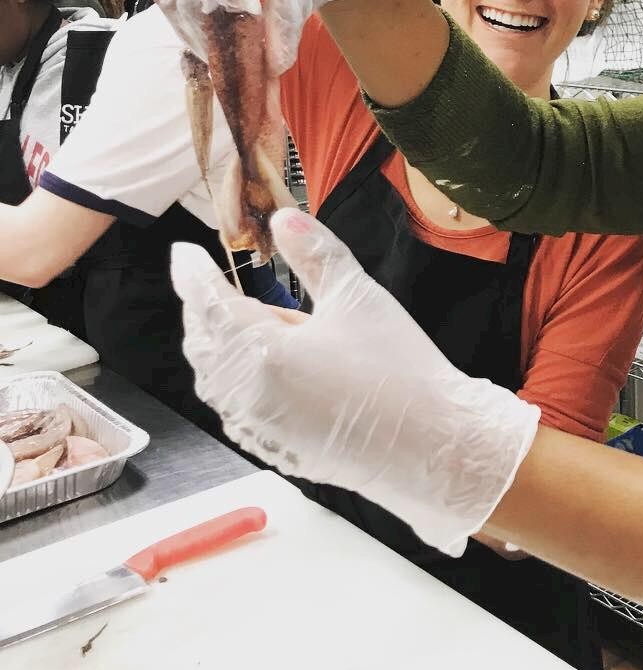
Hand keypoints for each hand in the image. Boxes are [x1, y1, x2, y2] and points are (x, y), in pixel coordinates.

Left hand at [171, 209, 539, 555]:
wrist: (432, 447)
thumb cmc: (398, 373)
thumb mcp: (358, 297)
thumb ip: (315, 254)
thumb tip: (284, 220)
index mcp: (260, 353)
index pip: (207, 302)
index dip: (192, 272)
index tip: (184, 252)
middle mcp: (246, 396)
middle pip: (202, 341)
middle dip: (204, 307)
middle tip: (216, 281)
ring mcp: (257, 428)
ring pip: (215, 378)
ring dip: (218, 344)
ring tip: (246, 319)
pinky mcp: (275, 449)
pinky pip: (235, 407)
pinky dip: (236, 378)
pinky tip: (267, 366)